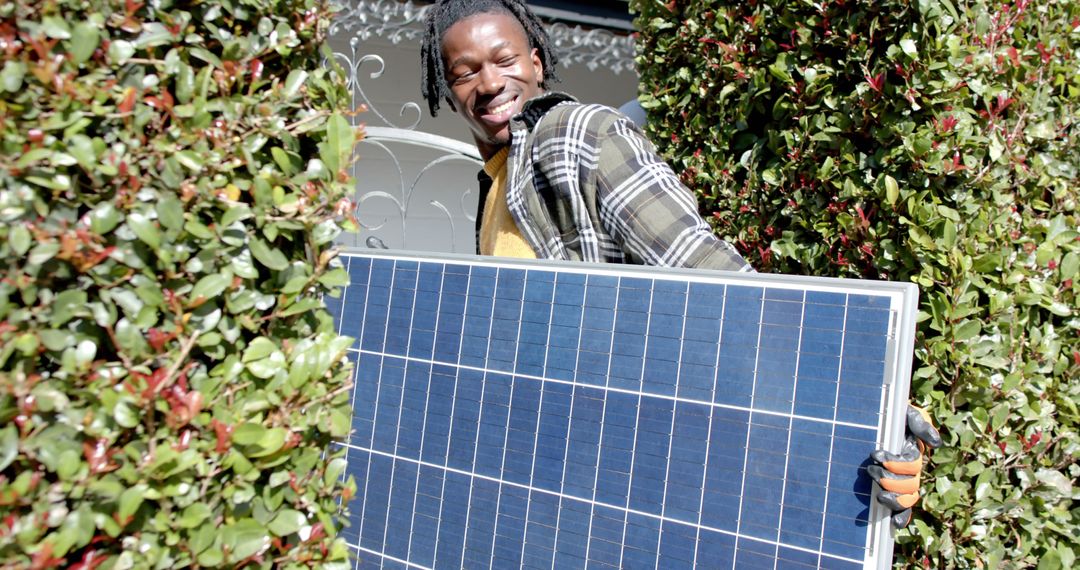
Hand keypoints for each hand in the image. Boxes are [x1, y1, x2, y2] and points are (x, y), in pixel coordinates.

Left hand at [868, 405, 942, 527]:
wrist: (880, 418)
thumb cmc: (895, 415)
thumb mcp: (909, 414)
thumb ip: (921, 425)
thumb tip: (935, 444)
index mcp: (914, 453)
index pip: (911, 465)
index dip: (896, 464)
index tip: (876, 455)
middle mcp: (911, 470)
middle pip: (909, 485)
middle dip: (889, 480)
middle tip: (870, 470)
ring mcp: (904, 481)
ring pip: (908, 498)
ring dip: (892, 498)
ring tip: (877, 492)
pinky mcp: (893, 489)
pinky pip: (904, 508)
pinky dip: (901, 516)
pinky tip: (893, 523)